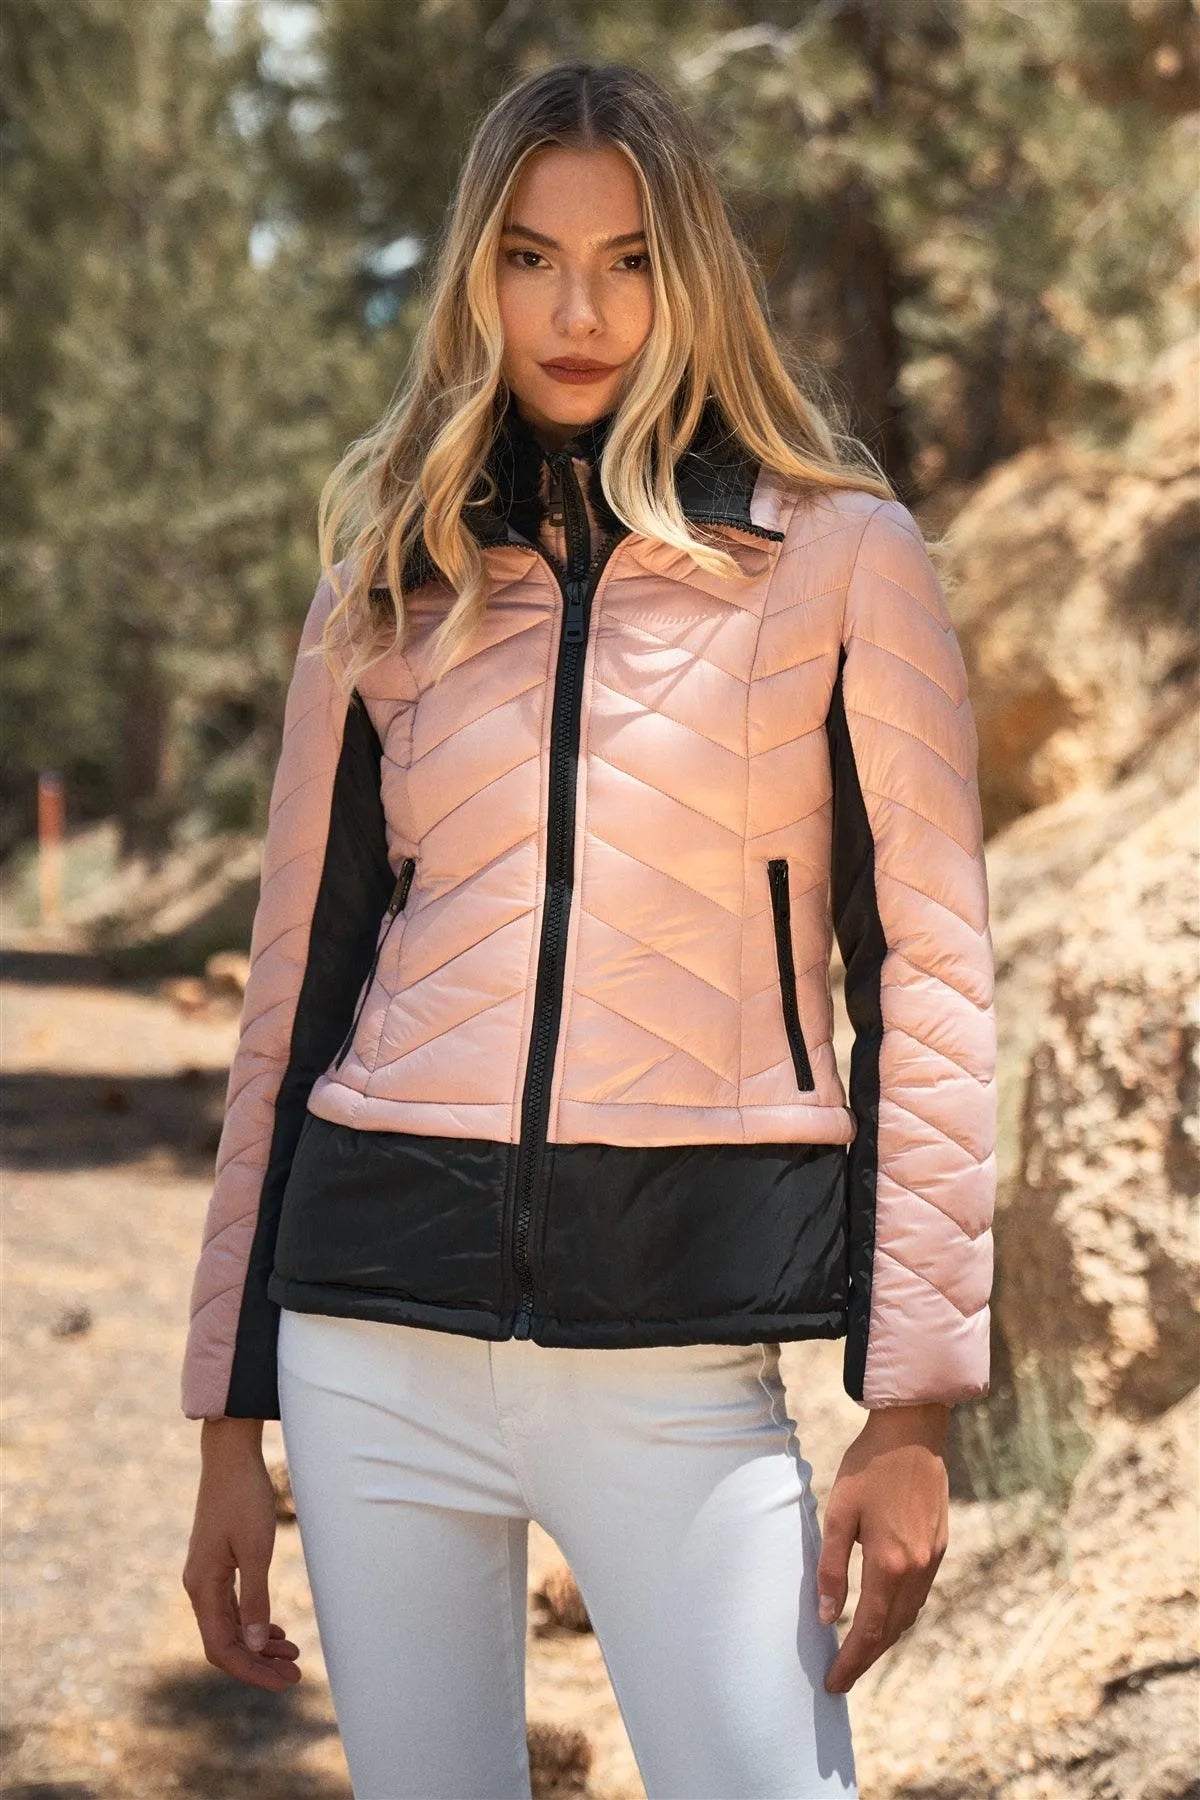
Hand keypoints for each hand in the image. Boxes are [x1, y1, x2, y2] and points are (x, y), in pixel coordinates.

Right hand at [182, 1421, 302, 1691]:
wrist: (230, 1456)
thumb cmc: (244, 1498)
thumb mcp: (256, 1549)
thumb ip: (256, 1599)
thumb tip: (258, 1645)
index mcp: (202, 1587)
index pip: (222, 1647)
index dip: (252, 1670)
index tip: (284, 1681)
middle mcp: (199, 1587)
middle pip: (225, 1642)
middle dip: (259, 1663)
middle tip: (295, 1675)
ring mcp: (206, 1576)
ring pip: (230, 1626)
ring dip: (259, 1644)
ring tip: (293, 1656)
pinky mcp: (217, 1564)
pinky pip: (233, 1607)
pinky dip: (254, 1622)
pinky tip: (276, 1630)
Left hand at [817, 1402, 950, 1693]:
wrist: (913, 1432)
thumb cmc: (869, 1467)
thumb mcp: (839, 1513)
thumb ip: (831, 1567)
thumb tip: (826, 1616)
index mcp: (889, 1563)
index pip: (868, 1630)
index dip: (850, 1661)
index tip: (831, 1683)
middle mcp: (916, 1569)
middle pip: (891, 1631)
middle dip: (866, 1658)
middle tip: (841, 1677)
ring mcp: (932, 1559)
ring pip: (908, 1616)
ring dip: (883, 1639)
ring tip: (857, 1652)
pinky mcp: (938, 1547)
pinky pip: (918, 1597)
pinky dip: (899, 1615)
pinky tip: (882, 1615)